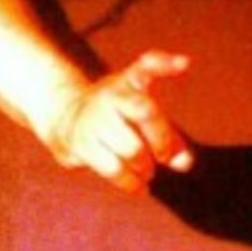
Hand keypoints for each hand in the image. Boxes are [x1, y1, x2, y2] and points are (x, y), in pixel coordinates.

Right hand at [44, 50, 193, 193]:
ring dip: (146, 166)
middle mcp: (111, 95)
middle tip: (165, 155)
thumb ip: (170, 137)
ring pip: (131, 148)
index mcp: (130, 82)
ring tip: (148, 171)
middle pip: (145, 111)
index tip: (185, 63)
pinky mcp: (81, 144)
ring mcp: (94, 118)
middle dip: (162, 138)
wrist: (65, 115)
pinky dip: (131, 182)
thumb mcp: (144, 116)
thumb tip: (185, 164)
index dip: (165, 64)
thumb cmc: (120, 116)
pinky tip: (140, 187)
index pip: (147, 65)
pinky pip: (113, 169)